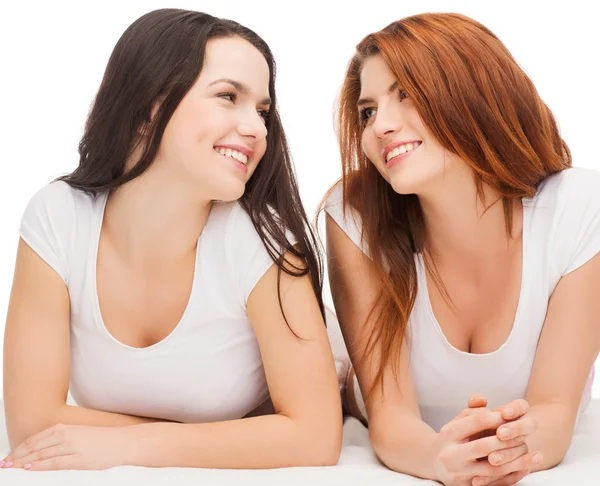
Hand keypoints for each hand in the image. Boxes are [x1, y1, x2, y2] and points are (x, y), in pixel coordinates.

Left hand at [1, 424, 128, 470]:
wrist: (122, 442)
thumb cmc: (103, 440)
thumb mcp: (79, 435)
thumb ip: (62, 440)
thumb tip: (44, 451)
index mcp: (65, 427)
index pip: (35, 439)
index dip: (19, 448)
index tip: (9, 457)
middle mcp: (65, 435)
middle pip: (34, 447)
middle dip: (16, 456)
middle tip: (3, 464)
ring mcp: (70, 446)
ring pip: (40, 454)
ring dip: (22, 462)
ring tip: (9, 467)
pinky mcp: (77, 458)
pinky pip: (52, 463)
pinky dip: (37, 465)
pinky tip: (26, 468)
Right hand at [432, 404, 538, 485]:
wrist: (433, 462)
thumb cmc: (451, 437)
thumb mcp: (457, 420)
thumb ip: (471, 408)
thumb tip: (483, 399)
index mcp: (448, 433)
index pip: (476, 421)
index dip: (497, 417)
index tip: (512, 415)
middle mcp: (450, 454)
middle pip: (484, 446)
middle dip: (507, 440)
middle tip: (524, 435)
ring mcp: (458, 473)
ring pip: (492, 469)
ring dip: (515, 461)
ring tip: (534, 454)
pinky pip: (494, 484)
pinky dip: (512, 476)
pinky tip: (526, 468)